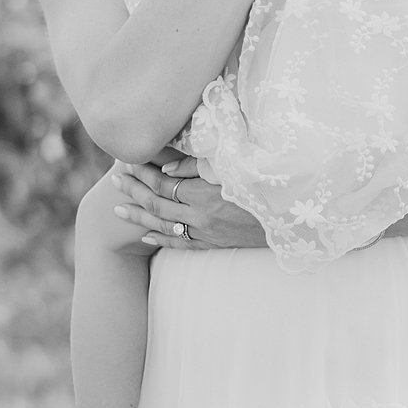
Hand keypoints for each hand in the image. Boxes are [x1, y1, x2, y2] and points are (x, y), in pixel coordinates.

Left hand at [108, 156, 266, 249]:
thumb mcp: (233, 168)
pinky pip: (181, 243)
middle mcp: (201, 216)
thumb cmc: (266, 185)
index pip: (164, 182)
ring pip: (164, 226)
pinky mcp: (215, 244)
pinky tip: (144, 235)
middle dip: (134, 191)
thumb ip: (199, 165)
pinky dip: (161, 239)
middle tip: (114, 182)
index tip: (128, 163)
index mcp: (204, 194)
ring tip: (118, 208)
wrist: (293, 218)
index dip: (144, 172)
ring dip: (139, 216)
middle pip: (158, 203)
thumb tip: (167, 166)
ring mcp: (207, 233)